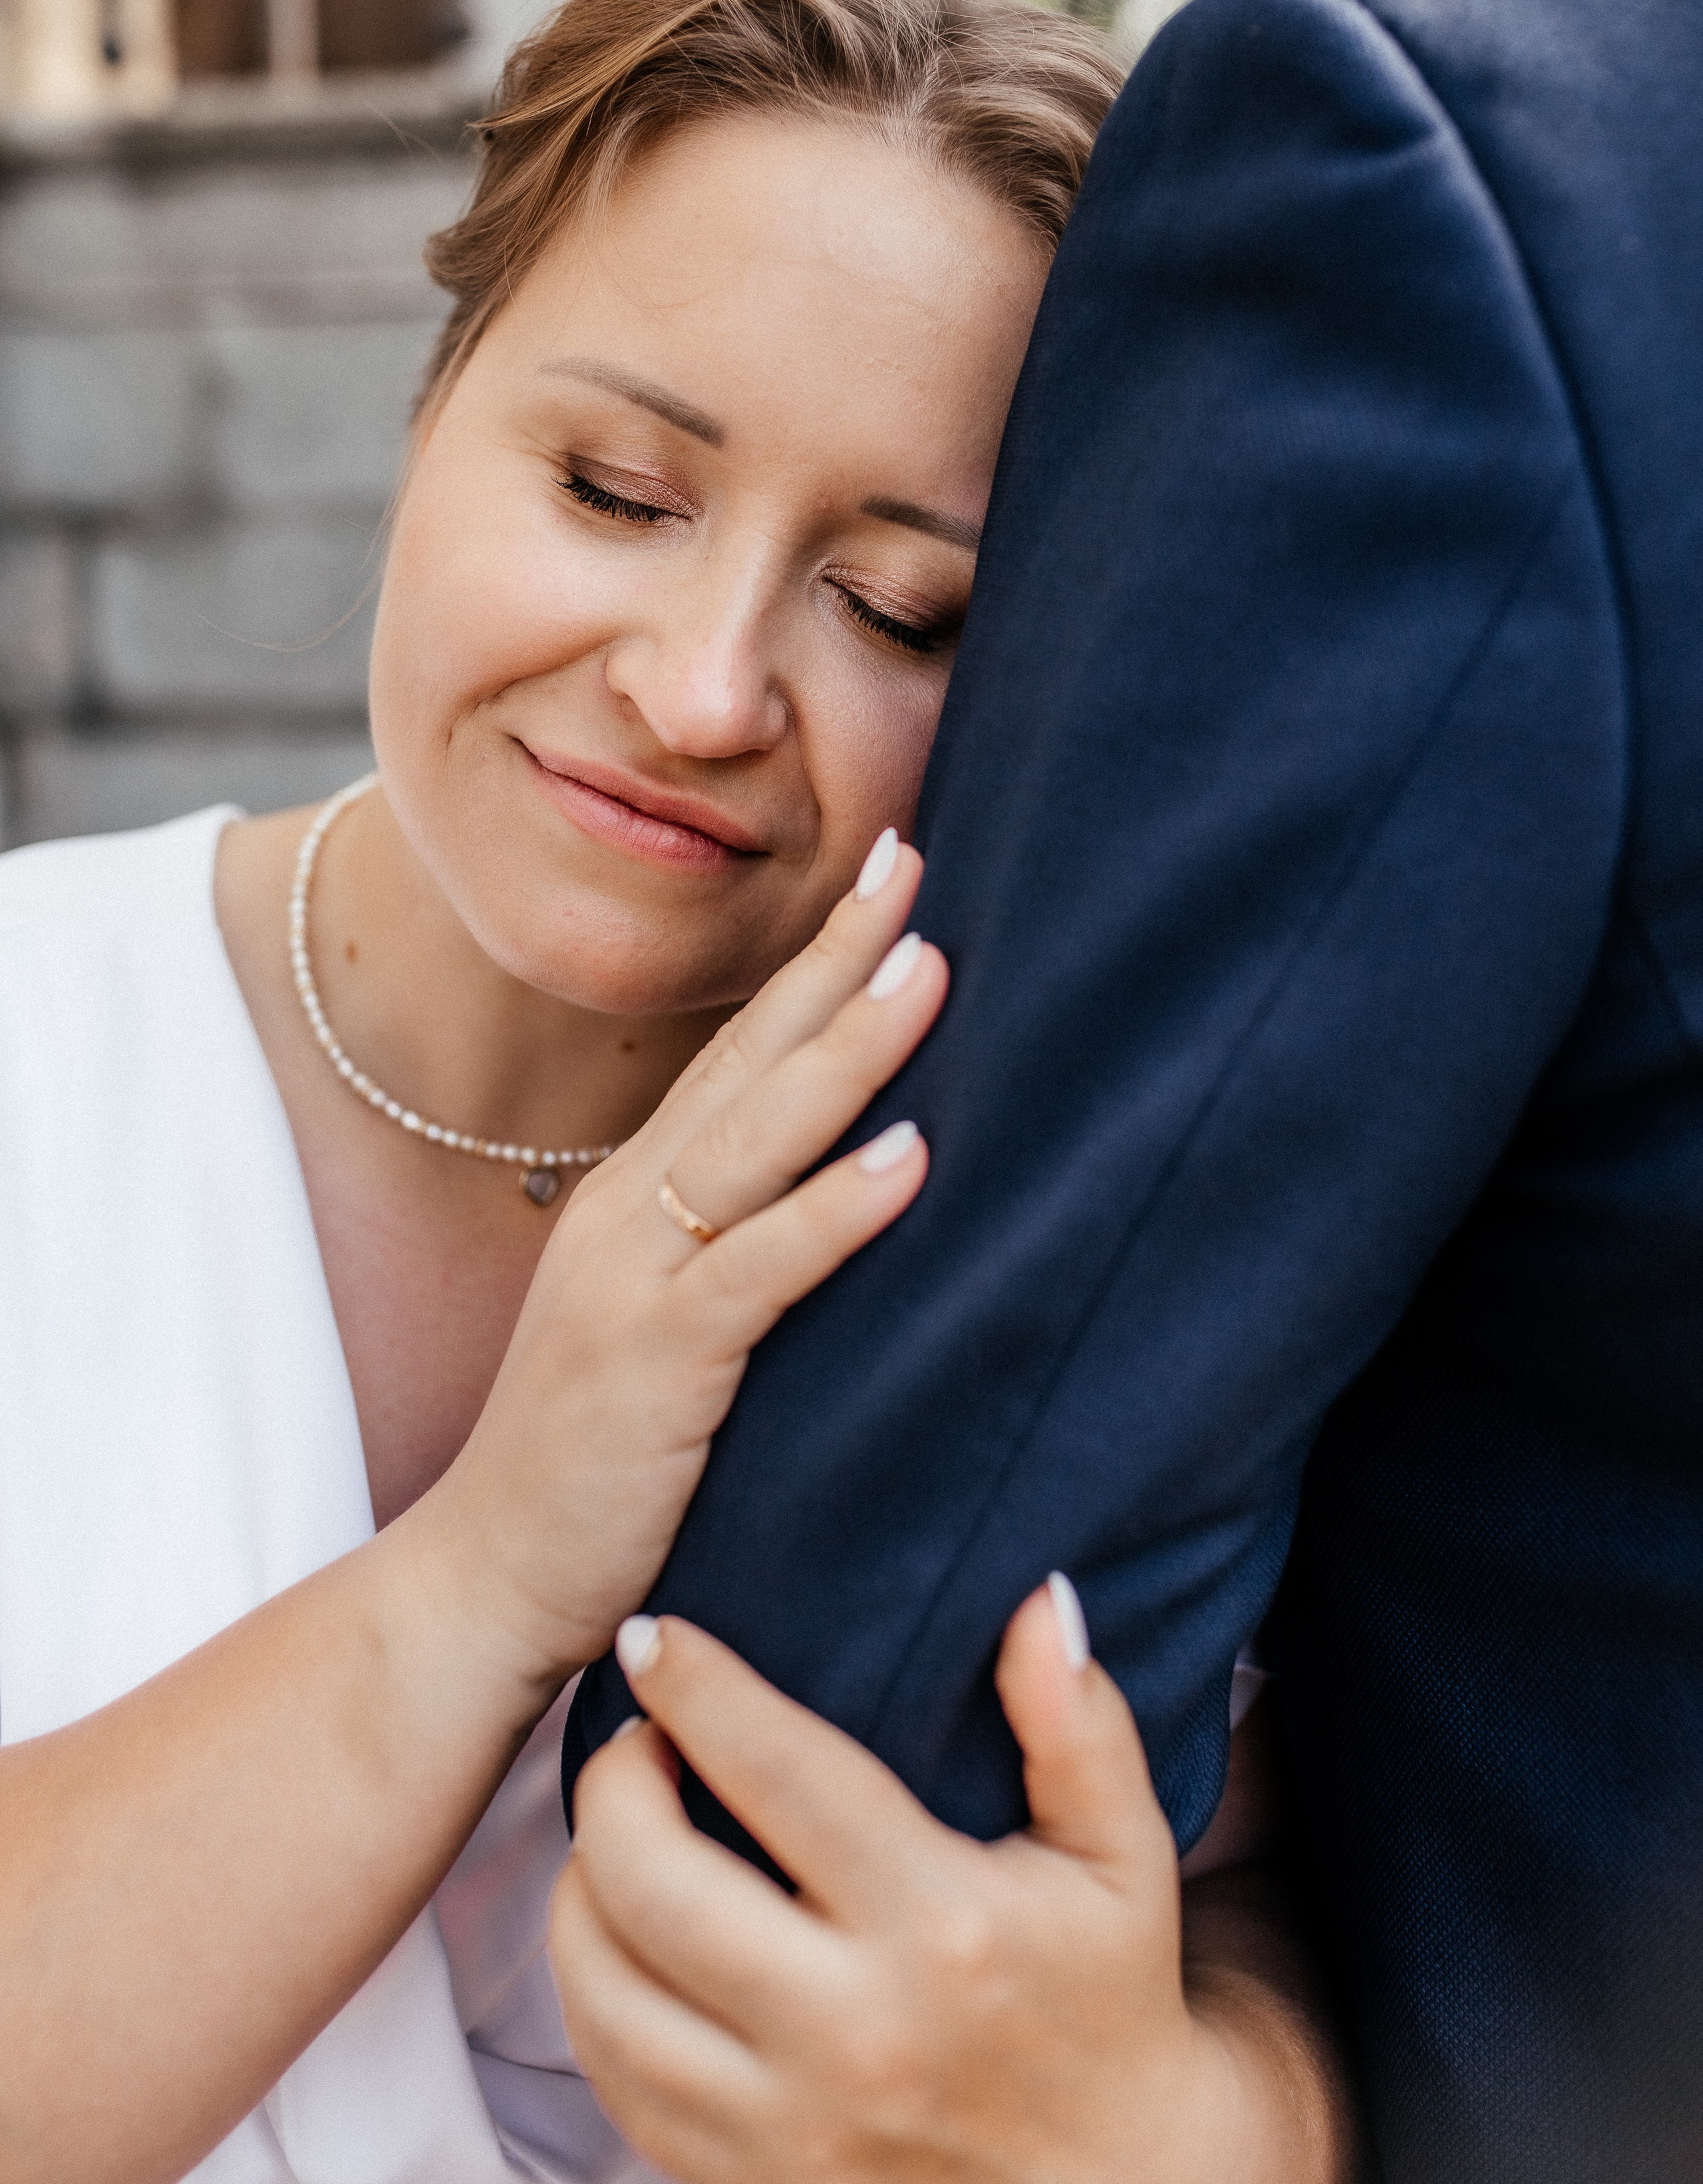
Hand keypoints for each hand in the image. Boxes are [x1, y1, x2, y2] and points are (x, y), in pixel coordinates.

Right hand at [418, 837, 944, 1688]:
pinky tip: (911, 1157)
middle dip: (838, 960)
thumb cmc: (597, 1457)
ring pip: (760, 1138)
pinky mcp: (657, 1360)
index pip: (739, 1053)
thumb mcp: (666, 1323)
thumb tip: (851, 1191)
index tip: (888, 881)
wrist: (488, 1578)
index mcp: (637, 1197)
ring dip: (852, 1050)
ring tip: (931, 969)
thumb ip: (736, 1250)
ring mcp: (636, 1278)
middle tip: (912, 861)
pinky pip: (762, 1267)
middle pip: (752, 1060)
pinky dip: (837, 1208)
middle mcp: (630, 1213)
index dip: (814, 965)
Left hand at [550, 1589, 1350, 2183]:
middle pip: (655, 1884)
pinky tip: (620, 1932)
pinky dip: (590, 1993)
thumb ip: (1080, 1724)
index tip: (651, 1634)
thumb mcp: (1122, 1854)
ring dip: (583, 1887)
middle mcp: (855, 2033)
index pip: (782, 1775)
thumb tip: (1040, 1599)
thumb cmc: (1108, 1992)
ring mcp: (789, 2126)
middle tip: (635, 1738)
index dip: (699, 1689)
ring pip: (606, 1990)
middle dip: (614, 1784)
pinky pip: (613, 2083)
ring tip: (617, 1828)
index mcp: (945, 1929)